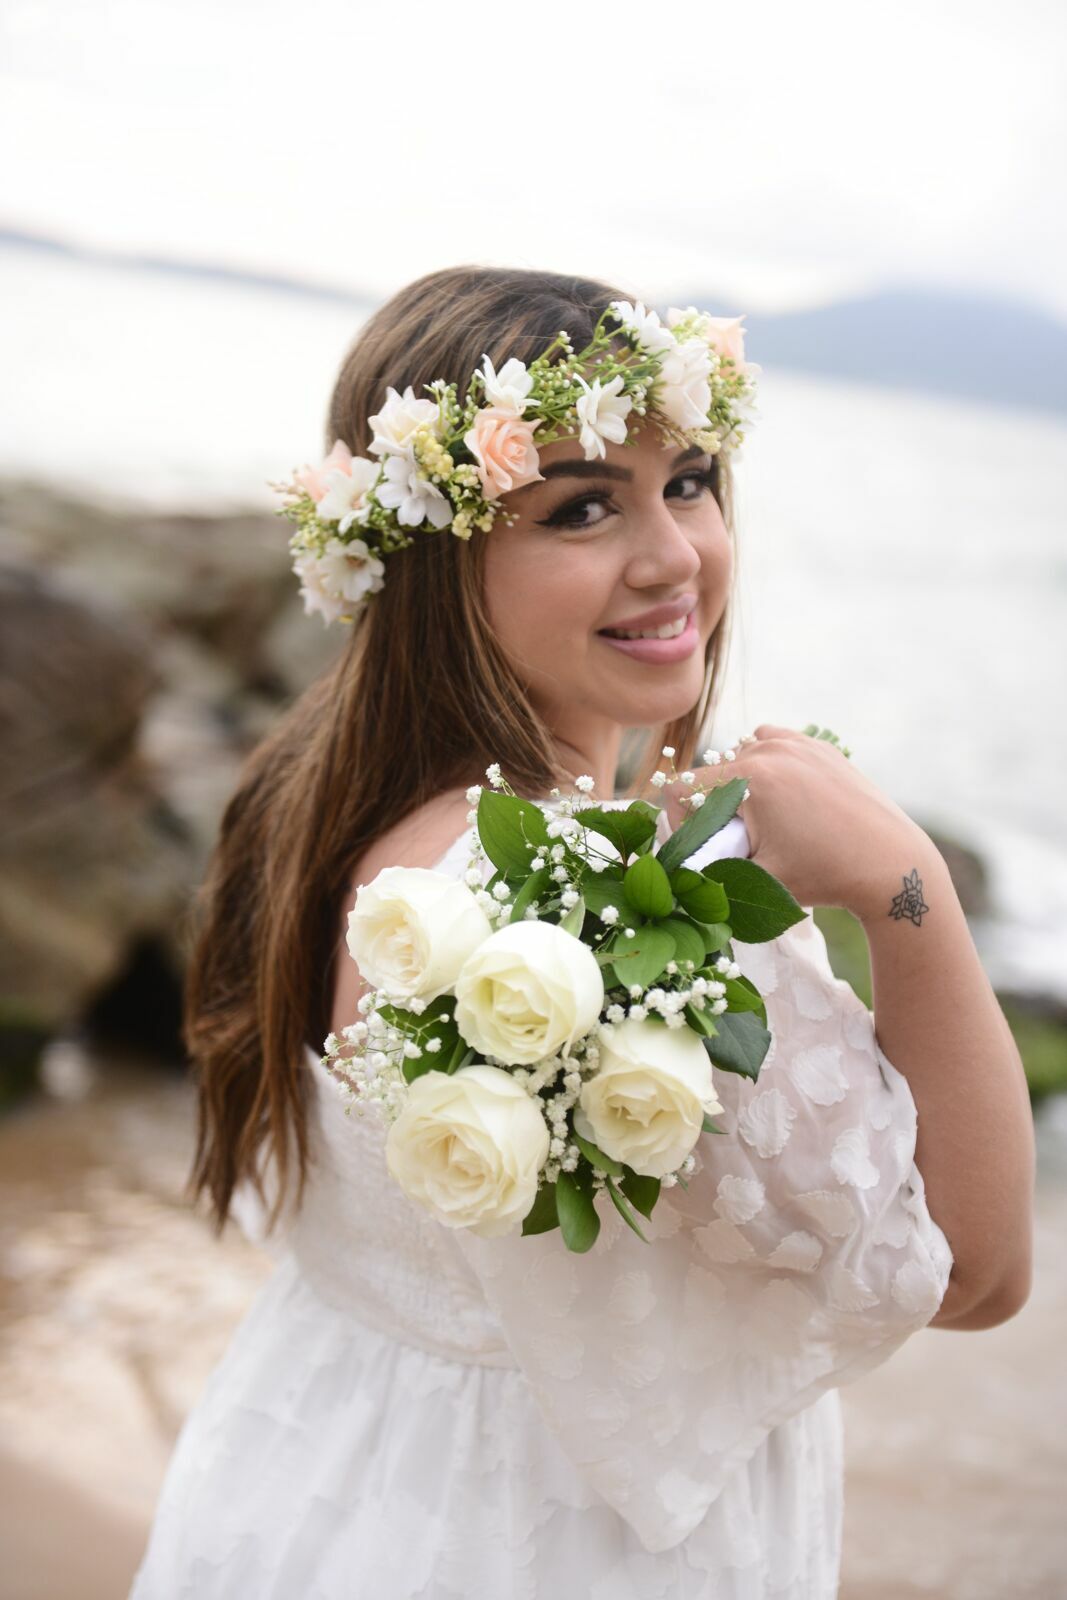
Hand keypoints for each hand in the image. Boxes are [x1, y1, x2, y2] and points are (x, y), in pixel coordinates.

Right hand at [663, 724, 937, 922]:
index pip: (682, 788)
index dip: (678, 820)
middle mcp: (772, 749)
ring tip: (764, 819)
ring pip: (742, 754)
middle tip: (742, 840)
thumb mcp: (757, 879)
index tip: (703, 845)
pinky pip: (773, 746)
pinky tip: (786, 800)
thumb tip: (674, 865)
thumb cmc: (824, 877)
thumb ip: (708, 868)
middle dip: (714, 806)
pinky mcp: (819, 746)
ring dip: (740, 784)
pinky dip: (768, 768)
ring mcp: (798, 742)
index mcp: (753, 779)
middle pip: (712, 772)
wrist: (890, 864)